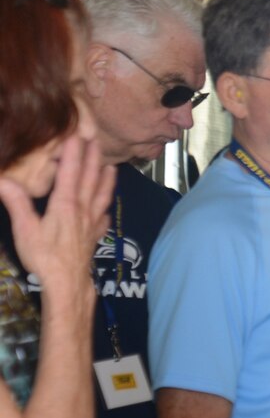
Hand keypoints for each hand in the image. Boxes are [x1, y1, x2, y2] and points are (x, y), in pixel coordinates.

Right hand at [0, 135, 112, 304]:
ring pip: (101, 196)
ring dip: (106, 179)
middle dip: (93, 158)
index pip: (71, 172)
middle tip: (97, 140)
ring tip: (112, 167)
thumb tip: (3, 179)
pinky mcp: (94, 237)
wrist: (68, 283)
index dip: (73, 152)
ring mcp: (91, 223)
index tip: (76, 134)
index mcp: (65, 205)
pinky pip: (103, 218)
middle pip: (90, 179)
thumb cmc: (45, 256)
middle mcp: (83, 210)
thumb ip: (17, 203)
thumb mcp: (25, 229)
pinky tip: (106, 208)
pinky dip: (105, 209)